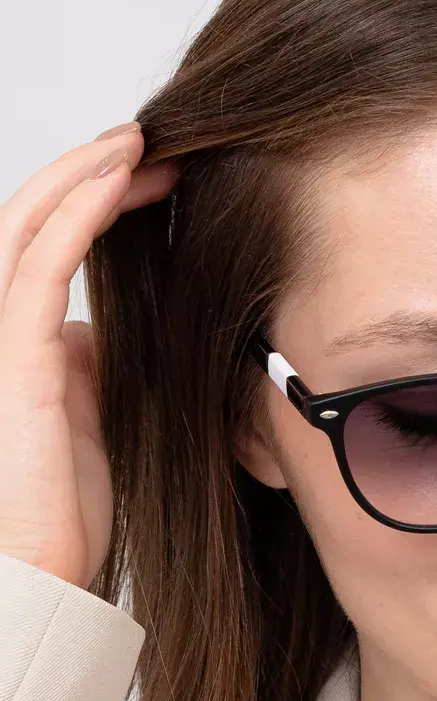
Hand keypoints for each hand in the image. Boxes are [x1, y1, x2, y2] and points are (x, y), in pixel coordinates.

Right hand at [0, 123, 176, 588]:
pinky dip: (78, 215)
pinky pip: (40, 269)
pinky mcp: (15, 361)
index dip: (94, 193)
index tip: (157, 169)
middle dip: (91, 168)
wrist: (47, 564)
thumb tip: (103, 322)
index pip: (47, 238)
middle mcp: (3, 325)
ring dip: (85, 174)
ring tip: (140, 140)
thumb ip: (92, 356)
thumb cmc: (70, 496)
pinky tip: (118, 180)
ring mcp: (1, 338)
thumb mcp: (95, 405)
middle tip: (150, 135)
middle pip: (33, 215)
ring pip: (29, 225)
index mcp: (23, 333)